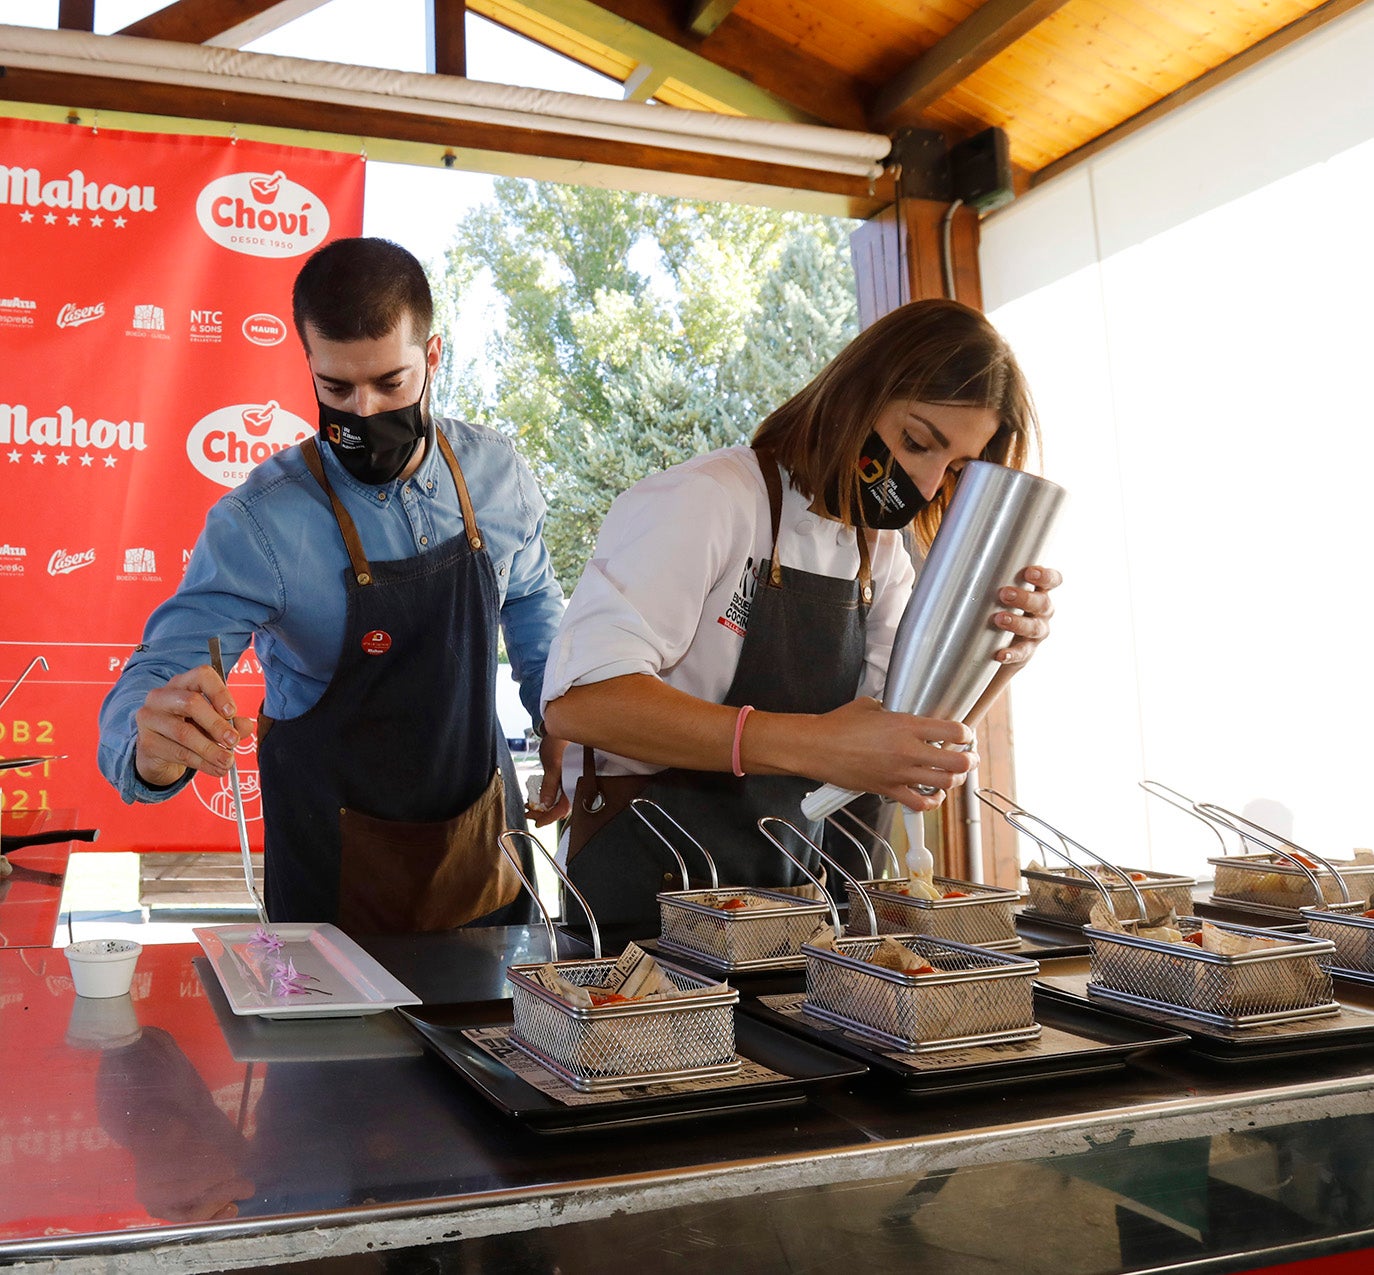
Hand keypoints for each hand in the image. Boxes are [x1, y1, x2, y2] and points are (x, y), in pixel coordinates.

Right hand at [133, 665, 252, 787]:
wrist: (159, 751)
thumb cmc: (190, 727)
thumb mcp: (212, 722)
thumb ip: (231, 722)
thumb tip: (247, 727)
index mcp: (183, 683)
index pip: (202, 676)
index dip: (219, 693)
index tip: (232, 712)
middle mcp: (162, 696)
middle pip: (191, 703)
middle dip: (216, 724)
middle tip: (233, 741)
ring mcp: (150, 718)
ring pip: (184, 732)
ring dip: (211, 750)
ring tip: (228, 761)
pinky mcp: (147, 742)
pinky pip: (178, 753)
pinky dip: (201, 763)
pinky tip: (216, 769)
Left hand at [527, 733, 570, 827]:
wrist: (560, 727)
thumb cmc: (560, 742)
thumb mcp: (553, 765)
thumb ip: (550, 786)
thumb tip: (546, 804)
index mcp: (576, 783)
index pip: (563, 808)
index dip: (550, 817)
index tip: (537, 822)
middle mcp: (574, 785)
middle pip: (561, 807)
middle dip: (545, 813)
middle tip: (529, 813)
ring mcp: (569, 781)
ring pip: (558, 801)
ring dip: (544, 806)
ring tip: (531, 806)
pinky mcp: (564, 777)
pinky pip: (557, 792)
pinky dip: (546, 797)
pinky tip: (537, 796)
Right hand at [803, 698, 976, 811]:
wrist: (817, 747)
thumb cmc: (838, 725)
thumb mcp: (869, 706)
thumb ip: (891, 710)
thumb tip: (897, 712)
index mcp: (906, 726)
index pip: (953, 732)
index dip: (966, 734)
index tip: (965, 735)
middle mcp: (907, 751)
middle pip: (957, 763)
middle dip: (969, 760)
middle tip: (969, 757)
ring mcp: (899, 773)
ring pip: (944, 784)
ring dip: (954, 781)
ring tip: (954, 775)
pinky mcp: (888, 790)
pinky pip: (919, 803)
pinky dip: (932, 802)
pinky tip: (933, 795)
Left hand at [992, 564, 1061, 664]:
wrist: (992, 646)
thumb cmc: (992, 608)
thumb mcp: (994, 592)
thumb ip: (985, 576)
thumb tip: (956, 555)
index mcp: (1037, 592)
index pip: (1052, 580)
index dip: (1045, 576)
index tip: (1029, 572)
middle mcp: (1042, 612)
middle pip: (1042, 603)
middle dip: (1024, 598)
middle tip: (1004, 593)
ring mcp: (1036, 633)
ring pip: (1034, 628)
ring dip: (1018, 623)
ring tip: (999, 619)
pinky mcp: (1026, 653)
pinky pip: (1023, 654)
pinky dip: (1012, 653)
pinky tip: (1001, 654)